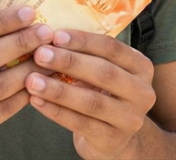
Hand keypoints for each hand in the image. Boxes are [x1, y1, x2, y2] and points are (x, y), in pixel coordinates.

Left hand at [27, 29, 156, 159]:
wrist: (114, 138)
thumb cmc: (104, 95)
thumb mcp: (106, 72)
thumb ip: (87, 56)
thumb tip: (49, 37)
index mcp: (142, 67)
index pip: (112, 48)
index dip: (84, 41)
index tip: (55, 35)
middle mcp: (143, 92)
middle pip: (104, 73)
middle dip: (69, 62)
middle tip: (40, 54)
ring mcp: (131, 119)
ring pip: (91, 101)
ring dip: (58, 90)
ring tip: (32, 80)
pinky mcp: (113, 140)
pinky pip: (81, 124)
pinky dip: (56, 112)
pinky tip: (36, 101)